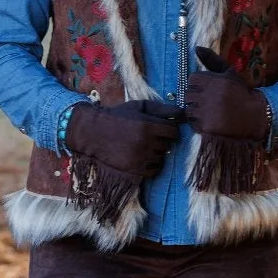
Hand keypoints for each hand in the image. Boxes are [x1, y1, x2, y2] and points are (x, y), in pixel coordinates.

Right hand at [66, 99, 183, 179]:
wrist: (93, 132)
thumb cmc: (119, 116)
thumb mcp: (140, 107)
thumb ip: (163, 109)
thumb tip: (184, 114)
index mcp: (147, 125)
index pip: (174, 131)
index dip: (170, 129)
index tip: (164, 128)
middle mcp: (145, 142)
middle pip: (168, 144)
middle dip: (162, 139)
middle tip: (150, 135)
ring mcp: (139, 157)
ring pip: (162, 157)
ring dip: (156, 152)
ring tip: (143, 144)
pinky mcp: (134, 169)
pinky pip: (155, 170)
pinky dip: (153, 164)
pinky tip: (144, 156)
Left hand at [186, 48, 269, 141]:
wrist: (255, 116)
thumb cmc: (241, 92)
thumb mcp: (229, 73)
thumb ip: (212, 60)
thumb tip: (197, 48)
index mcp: (214, 81)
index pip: (192, 79)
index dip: (199, 84)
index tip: (209, 89)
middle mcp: (209, 96)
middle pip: (188, 94)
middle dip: (196, 97)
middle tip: (209, 101)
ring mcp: (207, 112)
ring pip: (188, 108)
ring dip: (196, 110)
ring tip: (210, 111)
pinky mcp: (207, 126)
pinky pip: (192, 122)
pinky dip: (198, 122)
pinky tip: (210, 120)